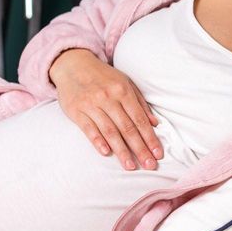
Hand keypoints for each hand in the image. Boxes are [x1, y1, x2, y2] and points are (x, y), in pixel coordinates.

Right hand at [50, 49, 163, 170]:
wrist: (73, 64)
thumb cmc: (103, 76)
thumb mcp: (125, 83)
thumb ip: (140, 103)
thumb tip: (154, 123)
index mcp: (123, 91)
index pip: (140, 119)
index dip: (150, 138)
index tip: (158, 154)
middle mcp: (108, 98)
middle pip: (127, 128)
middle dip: (140, 148)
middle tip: (149, 165)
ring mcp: (91, 104)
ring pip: (110, 131)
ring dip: (121, 150)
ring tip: (130, 166)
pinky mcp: (76, 110)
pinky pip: (89, 128)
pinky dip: (98, 141)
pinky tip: (106, 153)